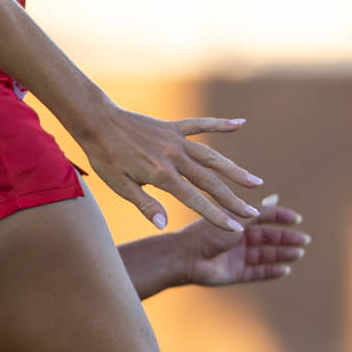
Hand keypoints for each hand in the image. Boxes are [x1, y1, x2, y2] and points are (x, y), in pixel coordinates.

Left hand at [71, 106, 262, 230]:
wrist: (96, 121)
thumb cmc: (105, 157)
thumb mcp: (119, 185)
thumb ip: (145, 204)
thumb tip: (164, 225)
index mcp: (161, 175)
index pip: (196, 200)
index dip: (217, 216)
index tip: (235, 229)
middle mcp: (175, 157)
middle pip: (211, 181)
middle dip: (233, 199)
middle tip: (255, 213)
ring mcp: (176, 140)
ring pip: (213, 157)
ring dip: (235, 170)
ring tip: (255, 183)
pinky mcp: (173, 127)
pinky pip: (201, 125)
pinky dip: (221, 124)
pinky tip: (241, 125)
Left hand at [179, 198, 309, 285]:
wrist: (186, 258)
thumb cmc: (207, 234)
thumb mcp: (236, 219)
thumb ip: (257, 212)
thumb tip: (276, 198)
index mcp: (235, 221)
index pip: (263, 217)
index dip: (280, 218)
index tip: (298, 219)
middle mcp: (236, 238)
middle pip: (267, 238)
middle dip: (286, 238)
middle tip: (305, 240)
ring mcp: (236, 256)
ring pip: (265, 256)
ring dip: (282, 254)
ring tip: (298, 253)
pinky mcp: (235, 273)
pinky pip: (257, 272)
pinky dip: (271, 271)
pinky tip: (285, 269)